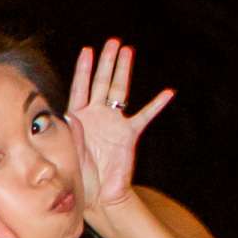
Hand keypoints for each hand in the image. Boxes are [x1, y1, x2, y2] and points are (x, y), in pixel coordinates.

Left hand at [64, 38, 172, 222]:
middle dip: (107, 62)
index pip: (80, 88)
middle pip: (102, 82)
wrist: (98, 195)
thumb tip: (73, 115)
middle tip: (113, 42)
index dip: (83, 69)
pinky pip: (145, 116)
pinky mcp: (128, 134)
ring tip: (128, 51)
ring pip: (120, 91)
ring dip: (123, 72)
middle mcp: (96, 116)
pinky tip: (167, 93)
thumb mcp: (70, 151)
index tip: (87, 50)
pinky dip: (156, 105)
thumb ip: (72, 132)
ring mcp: (113, 122)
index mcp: (78, 118)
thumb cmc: (80, 175)